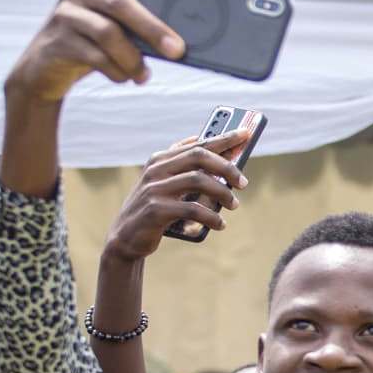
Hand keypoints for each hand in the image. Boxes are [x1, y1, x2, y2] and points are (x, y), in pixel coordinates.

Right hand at [4, 0, 206, 106]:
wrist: (43, 69)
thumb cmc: (92, 43)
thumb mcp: (116, 25)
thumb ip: (141, 21)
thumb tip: (186, 39)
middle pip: (123, 2)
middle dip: (154, 28)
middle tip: (179, 50)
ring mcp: (67, 13)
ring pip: (109, 34)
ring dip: (133, 59)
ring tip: (144, 75)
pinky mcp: (59, 41)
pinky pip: (96, 58)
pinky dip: (117, 72)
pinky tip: (127, 78)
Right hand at [103, 129, 251, 260]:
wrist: (126, 238)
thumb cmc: (154, 208)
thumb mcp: (164, 183)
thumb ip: (181, 165)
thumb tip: (203, 143)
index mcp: (160, 159)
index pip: (197, 144)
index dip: (224, 139)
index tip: (247, 134)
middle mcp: (156, 170)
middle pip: (199, 157)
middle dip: (226, 167)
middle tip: (243, 183)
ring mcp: (154, 189)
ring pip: (198, 180)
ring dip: (222, 193)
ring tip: (234, 204)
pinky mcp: (156, 210)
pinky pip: (192, 209)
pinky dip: (211, 217)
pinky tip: (220, 224)